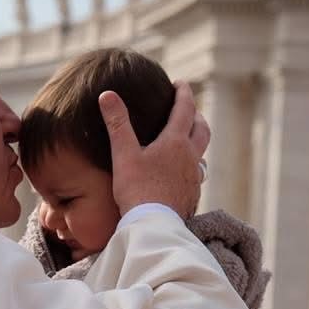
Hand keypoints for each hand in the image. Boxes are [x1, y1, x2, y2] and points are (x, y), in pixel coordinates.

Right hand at [101, 82, 208, 219]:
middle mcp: (190, 157)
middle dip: (196, 115)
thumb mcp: (123, 154)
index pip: (184, 109)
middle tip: (189, 109)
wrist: (153, 225)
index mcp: (175, 142)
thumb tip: (107, 94)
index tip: (181, 84)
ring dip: (196, 141)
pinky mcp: (191, 194)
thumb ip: (117, 123)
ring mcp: (193, 177)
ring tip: (187, 139)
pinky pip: (196, 174)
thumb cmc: (137, 189)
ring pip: (201, 152)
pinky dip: (191, 165)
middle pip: (201, 129)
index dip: (183, 93)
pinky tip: (181, 172)